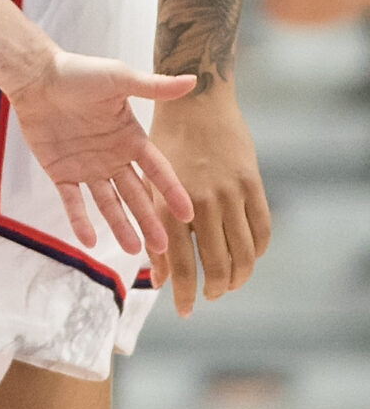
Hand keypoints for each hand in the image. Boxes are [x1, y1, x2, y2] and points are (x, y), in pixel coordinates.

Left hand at [2, 52, 196, 269]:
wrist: (35, 76)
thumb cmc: (78, 73)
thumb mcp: (119, 79)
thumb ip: (153, 87)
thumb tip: (193, 81)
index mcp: (131, 138)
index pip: (158, 170)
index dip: (172, 192)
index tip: (188, 215)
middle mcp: (113, 158)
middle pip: (136, 194)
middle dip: (150, 219)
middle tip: (164, 247)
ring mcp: (87, 167)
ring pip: (109, 203)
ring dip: (121, 225)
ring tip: (134, 249)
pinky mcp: (60, 172)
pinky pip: (73, 201)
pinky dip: (80, 220)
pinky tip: (89, 241)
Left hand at [150, 84, 271, 316]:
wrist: (193, 100)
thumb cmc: (161, 141)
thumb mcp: (145, 179)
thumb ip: (153, 225)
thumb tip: (160, 273)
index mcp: (166, 200)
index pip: (178, 259)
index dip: (183, 288)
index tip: (183, 307)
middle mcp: (200, 200)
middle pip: (215, 261)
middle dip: (212, 288)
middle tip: (209, 298)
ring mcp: (229, 192)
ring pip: (242, 251)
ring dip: (237, 275)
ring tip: (229, 285)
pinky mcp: (251, 182)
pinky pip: (262, 228)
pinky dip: (257, 250)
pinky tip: (249, 259)